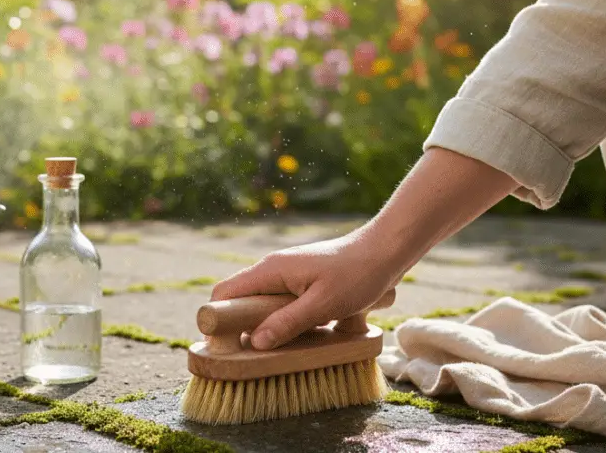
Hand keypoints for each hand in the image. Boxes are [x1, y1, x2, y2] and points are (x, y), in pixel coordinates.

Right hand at [209, 148, 517, 350]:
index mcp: (269, 271)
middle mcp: (272, 270)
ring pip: (263, 306)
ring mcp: (286, 275)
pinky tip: (312, 331)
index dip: (218, 321)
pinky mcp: (301, 282)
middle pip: (241, 302)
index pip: (223, 294)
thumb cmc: (357, 273)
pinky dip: (290, 320)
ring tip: (292, 345)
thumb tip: (255, 343)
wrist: (387, 250)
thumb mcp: (323, 304)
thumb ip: (287, 322)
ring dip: (272, 327)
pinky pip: (283, 305)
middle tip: (263, 355)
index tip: (229, 348)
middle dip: (246, 330)